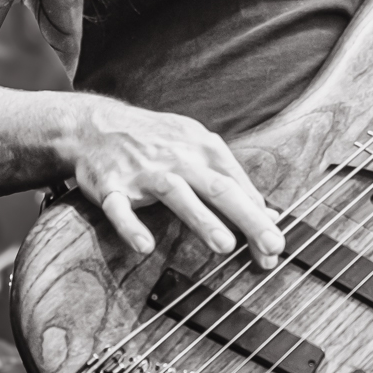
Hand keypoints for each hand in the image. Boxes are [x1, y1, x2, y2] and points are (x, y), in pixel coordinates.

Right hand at [69, 97, 284, 266]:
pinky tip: (144, 246)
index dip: (259, 217)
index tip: (276, 248)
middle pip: (218, 187)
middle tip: (271, 245)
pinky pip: (120, 208)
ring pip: (176, 193)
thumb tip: (269, 213)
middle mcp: (177, 158)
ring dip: (201, 219)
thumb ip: (232, 181)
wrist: (96, 124)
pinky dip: (131, 226)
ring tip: (225, 246)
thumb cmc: (157, 143)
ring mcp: (143, 172)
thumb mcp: (197, 149)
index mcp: (202, 148)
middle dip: (247, 217)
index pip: (238, 185)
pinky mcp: (111, 186)